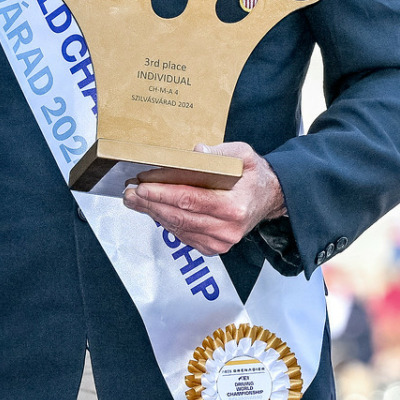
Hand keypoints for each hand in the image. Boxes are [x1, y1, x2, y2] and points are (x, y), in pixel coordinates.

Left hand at [121, 141, 285, 256]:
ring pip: (177, 227)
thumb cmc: (254, 176)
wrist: (270, 199)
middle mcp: (227, 229)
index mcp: (234, 207)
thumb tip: (195, 152)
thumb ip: (220, 153)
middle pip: (179, 216)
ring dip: (153, 213)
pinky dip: (165, 221)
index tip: (142, 186)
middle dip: (150, 203)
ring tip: (134, 200)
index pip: (190, 200)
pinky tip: (153, 209)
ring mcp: (220, 241)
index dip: (162, 193)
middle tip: (129, 193)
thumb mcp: (243, 155)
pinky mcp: (213, 247)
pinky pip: (182, 234)